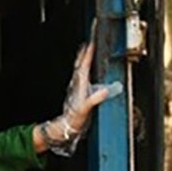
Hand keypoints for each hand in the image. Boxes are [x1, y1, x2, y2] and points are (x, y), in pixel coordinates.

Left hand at [38, 42, 121, 156]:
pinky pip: (81, 77)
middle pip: (80, 65)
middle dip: (83, 54)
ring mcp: (76, 88)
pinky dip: (84, 71)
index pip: (84, 66)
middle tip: (86, 44)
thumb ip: (95, 99)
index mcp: (80, 85)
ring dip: (82, 61)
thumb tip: (105, 91)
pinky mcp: (77, 93)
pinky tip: (85, 72)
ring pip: (79, 70)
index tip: (90, 44)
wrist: (66, 126)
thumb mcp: (85, 108)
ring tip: (85, 53)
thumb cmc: (74, 118)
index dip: (87, 55)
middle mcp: (77, 85)